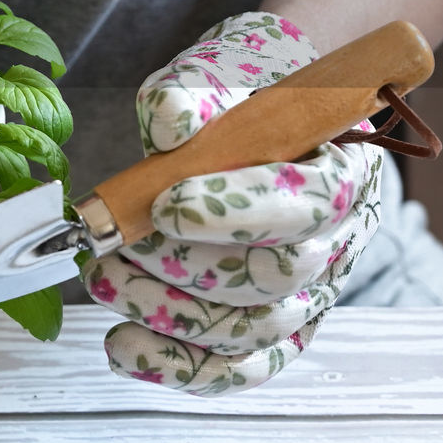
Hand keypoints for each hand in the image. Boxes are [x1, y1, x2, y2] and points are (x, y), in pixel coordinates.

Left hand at [82, 12, 383, 395]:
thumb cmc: (233, 100)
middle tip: (113, 246)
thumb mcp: (214, 75)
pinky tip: (121, 346)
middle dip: (183, 266)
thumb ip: (193, 94)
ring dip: (166, 313)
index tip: (162, 204)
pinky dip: (179, 368)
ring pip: (251, 328)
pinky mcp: (271, 329)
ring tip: (105, 279)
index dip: (237, 212)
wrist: (245, 118)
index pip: (308, 203)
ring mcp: (306, 292)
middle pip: (275, 278)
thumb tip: (168, 122)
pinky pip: (238, 367)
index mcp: (337, 170)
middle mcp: (333, 240)